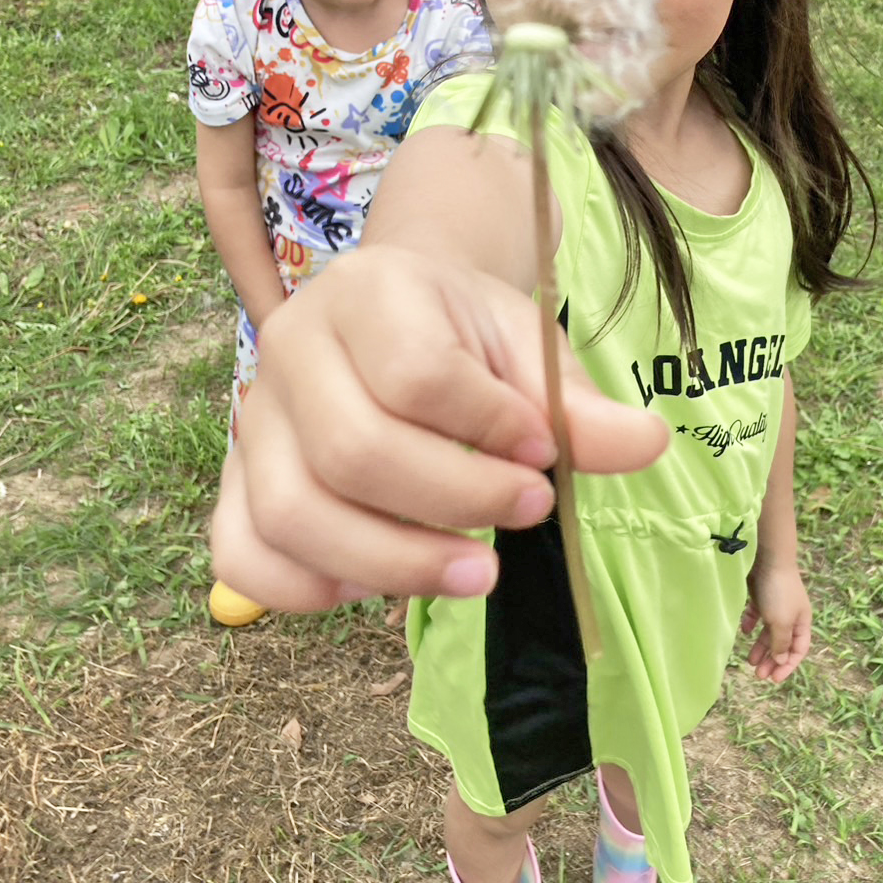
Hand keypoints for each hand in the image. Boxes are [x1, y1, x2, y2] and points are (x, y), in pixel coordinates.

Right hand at [209, 246, 668, 611]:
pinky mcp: (235, 481)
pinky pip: (241, 553)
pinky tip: (376, 585)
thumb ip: (576, 403)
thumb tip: (646, 445)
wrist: (388, 315)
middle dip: (457, 505)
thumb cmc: (461, 335)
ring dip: (395, 563)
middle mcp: (290, 349)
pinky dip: (306, 588)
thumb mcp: (526, 346)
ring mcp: (253, 419)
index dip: (490, 429)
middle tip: (527, 516)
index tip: (543, 454)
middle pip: (354, 453)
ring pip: (294, 513)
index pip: (417, 375)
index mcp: (368, 293)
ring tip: (478, 574)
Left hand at [740, 560, 811, 683]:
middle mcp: (791, 615)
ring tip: (749, 661)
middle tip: (758, 675)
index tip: (774, 679)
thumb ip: (781, 643)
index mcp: (802, 622)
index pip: (798, 650)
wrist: (767, 558)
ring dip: (760, 647)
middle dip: (772, 660)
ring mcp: (775, 605)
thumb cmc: (778, 592)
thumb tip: (782, 660)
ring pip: (768, 632)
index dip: (788, 666)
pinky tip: (744, 631)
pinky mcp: (760, 596)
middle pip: (782, 643)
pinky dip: (751, 625)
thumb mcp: (781, 622)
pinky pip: (757, 615)